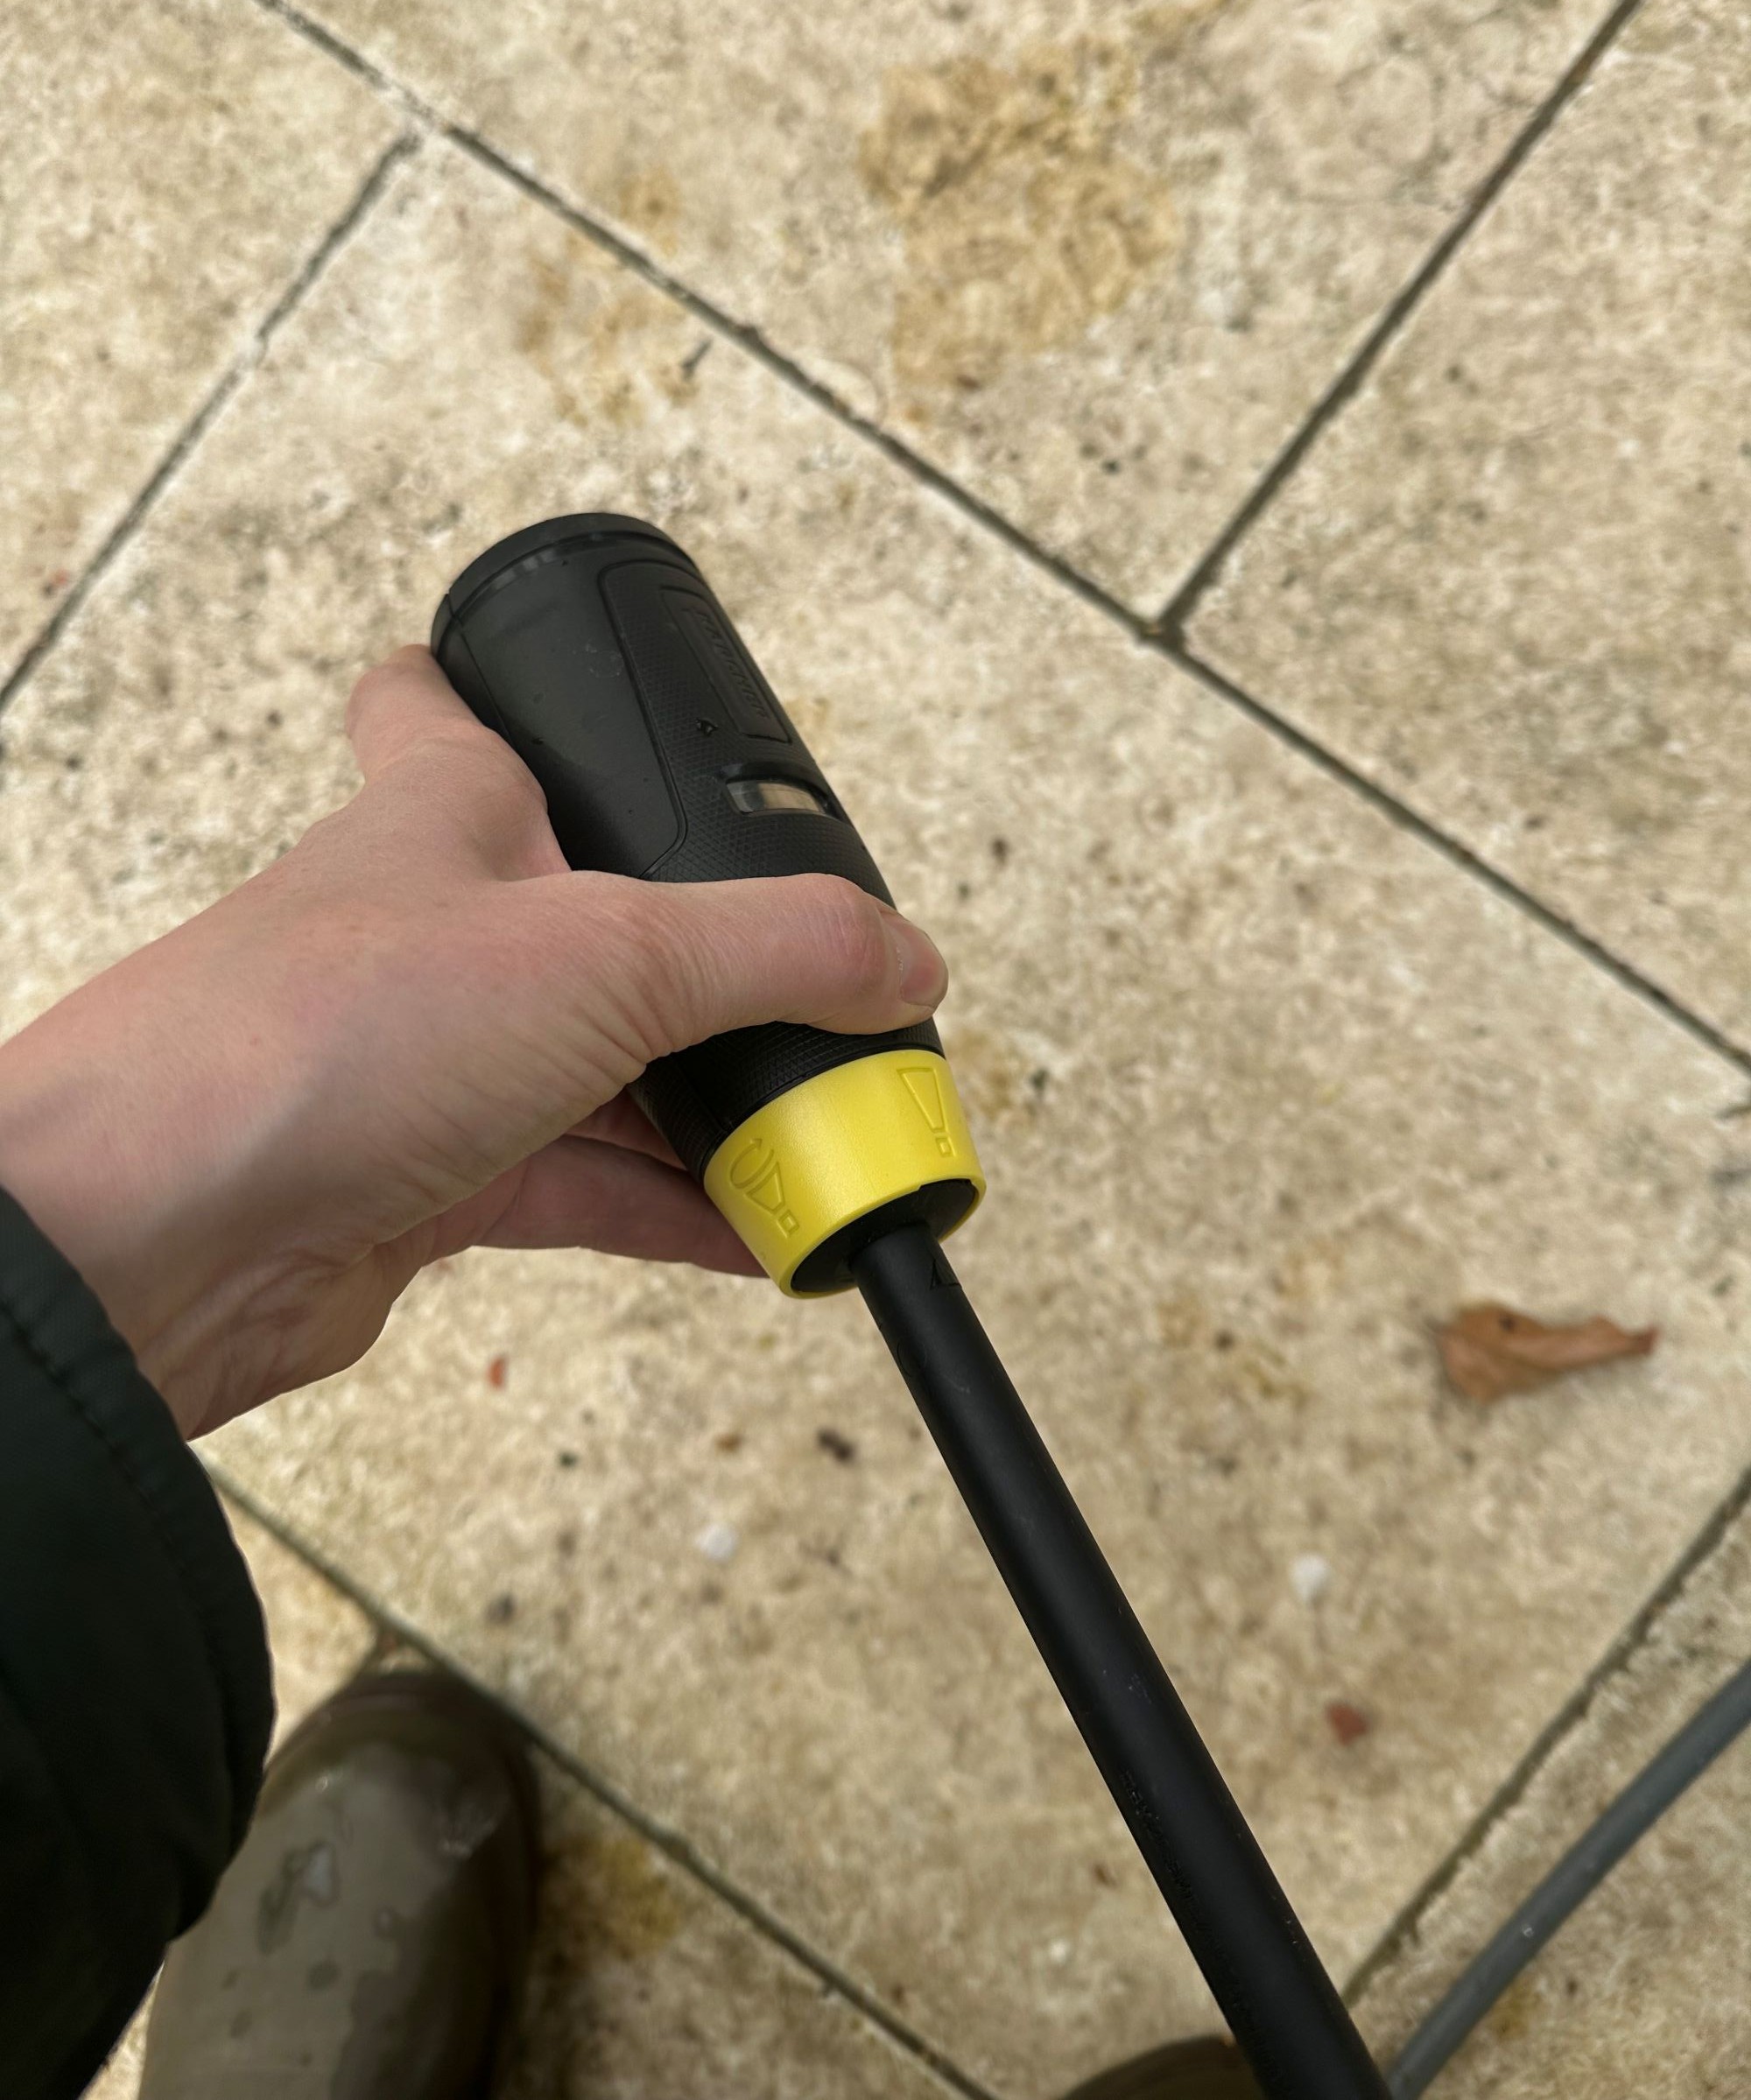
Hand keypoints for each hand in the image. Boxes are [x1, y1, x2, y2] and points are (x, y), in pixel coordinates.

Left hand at [0, 647, 947, 1437]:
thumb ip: (777, 951)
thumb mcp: (605, 952)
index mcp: (452, 814)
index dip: (524, 704)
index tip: (618, 735)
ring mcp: (432, 1059)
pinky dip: (677, 1210)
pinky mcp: (430, 1180)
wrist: (158, 1237)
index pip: (456, 712)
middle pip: (595, 925)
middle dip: (704, 971)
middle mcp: (438, 926)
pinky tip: (761, 1237)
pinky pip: (587, 1186)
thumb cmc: (319, 1034)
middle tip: (819, 1005)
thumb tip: (906, 958)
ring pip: (604, 1071)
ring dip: (710, 1112)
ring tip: (827, 1144)